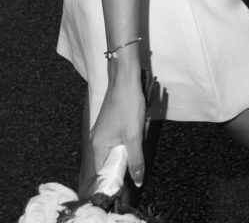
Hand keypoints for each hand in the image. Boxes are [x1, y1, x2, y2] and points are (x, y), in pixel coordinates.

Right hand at [90, 71, 145, 189]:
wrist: (125, 79)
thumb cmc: (128, 106)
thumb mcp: (134, 136)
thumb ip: (135, 160)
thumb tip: (138, 182)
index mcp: (98, 146)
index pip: (104, 172)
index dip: (116, 177)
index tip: (130, 175)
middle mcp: (96, 139)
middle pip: (112, 159)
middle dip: (128, 154)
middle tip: (138, 141)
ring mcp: (101, 130)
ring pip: (117, 147)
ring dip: (130, 143)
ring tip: (139, 128)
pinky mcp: (108, 122)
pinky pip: (118, 137)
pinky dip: (129, 134)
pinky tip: (137, 123)